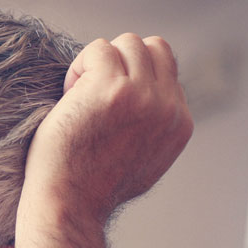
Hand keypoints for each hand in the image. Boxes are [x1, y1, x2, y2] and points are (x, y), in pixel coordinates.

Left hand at [24, 34, 192, 224]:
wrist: (69, 205)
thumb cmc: (90, 187)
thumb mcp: (144, 159)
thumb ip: (154, 127)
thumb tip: (150, 102)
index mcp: (179, 122)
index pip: (166, 70)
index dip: (131, 79)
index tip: (105, 108)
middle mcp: (167, 107)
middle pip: (152, 47)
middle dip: (118, 62)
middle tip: (90, 96)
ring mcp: (142, 95)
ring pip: (127, 43)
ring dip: (97, 63)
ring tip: (78, 97)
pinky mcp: (111, 88)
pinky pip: (98, 49)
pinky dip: (78, 66)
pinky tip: (67, 98)